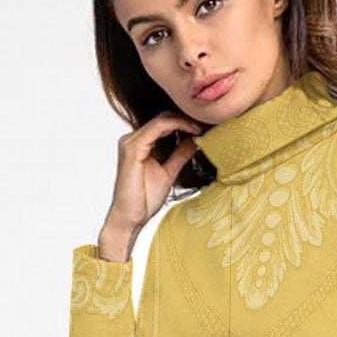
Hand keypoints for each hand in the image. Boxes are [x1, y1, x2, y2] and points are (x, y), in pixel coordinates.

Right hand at [98, 111, 204, 259]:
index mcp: (139, 144)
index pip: (163, 123)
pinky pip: (158, 128)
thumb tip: (195, 142)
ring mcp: (130, 142)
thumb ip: (179, 155)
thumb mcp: (168, 173)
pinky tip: (192, 131)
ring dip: (184, 120)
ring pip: (161, 120)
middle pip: (163, 118)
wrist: (129, 218)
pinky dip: (177, 126)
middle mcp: (132, 139)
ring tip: (202, 127)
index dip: (185, 122)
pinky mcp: (133, 148)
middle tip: (207, 123)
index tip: (205, 127)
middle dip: (186, 118)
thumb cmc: (143, 200)